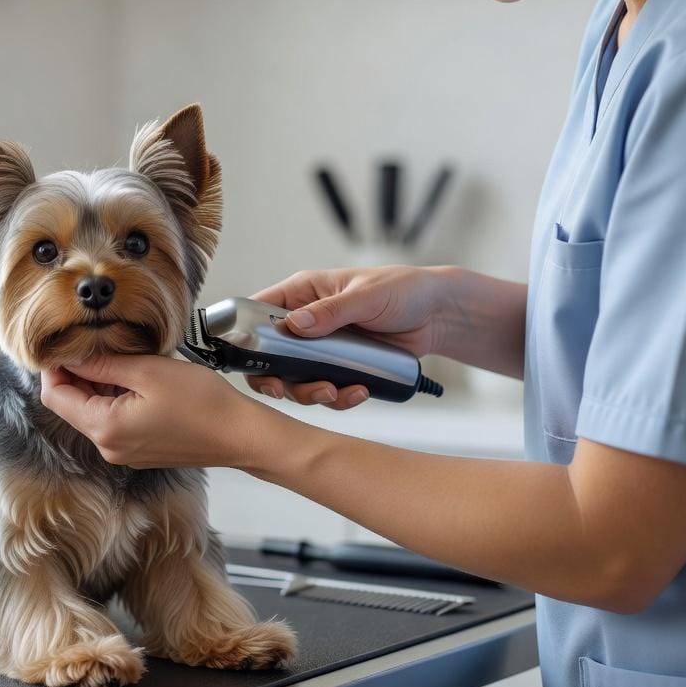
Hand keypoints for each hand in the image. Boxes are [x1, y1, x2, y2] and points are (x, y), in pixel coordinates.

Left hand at [40, 354, 265, 469]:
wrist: (241, 435)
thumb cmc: (202, 403)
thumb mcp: (147, 370)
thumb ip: (103, 363)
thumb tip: (71, 355)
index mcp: (104, 428)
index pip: (55, 396)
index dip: (54, 367)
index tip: (64, 342)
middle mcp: (108, 447)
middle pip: (71, 406)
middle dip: (76, 374)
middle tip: (93, 342)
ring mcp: (123, 453)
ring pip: (92, 412)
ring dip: (97, 385)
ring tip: (119, 356)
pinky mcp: (139, 451)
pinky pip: (113, 422)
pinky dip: (114, 398)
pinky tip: (134, 378)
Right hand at [248, 265, 449, 408]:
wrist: (439, 315)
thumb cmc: (403, 289)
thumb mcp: (366, 296)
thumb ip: (330, 311)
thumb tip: (294, 324)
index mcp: (302, 294)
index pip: (258, 311)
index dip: (246, 336)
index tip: (250, 360)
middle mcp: (305, 322)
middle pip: (270, 356)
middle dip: (276, 377)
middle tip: (284, 390)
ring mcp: (321, 348)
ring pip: (296, 378)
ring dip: (310, 392)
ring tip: (335, 392)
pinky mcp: (340, 368)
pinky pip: (326, 388)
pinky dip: (338, 397)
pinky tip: (358, 392)